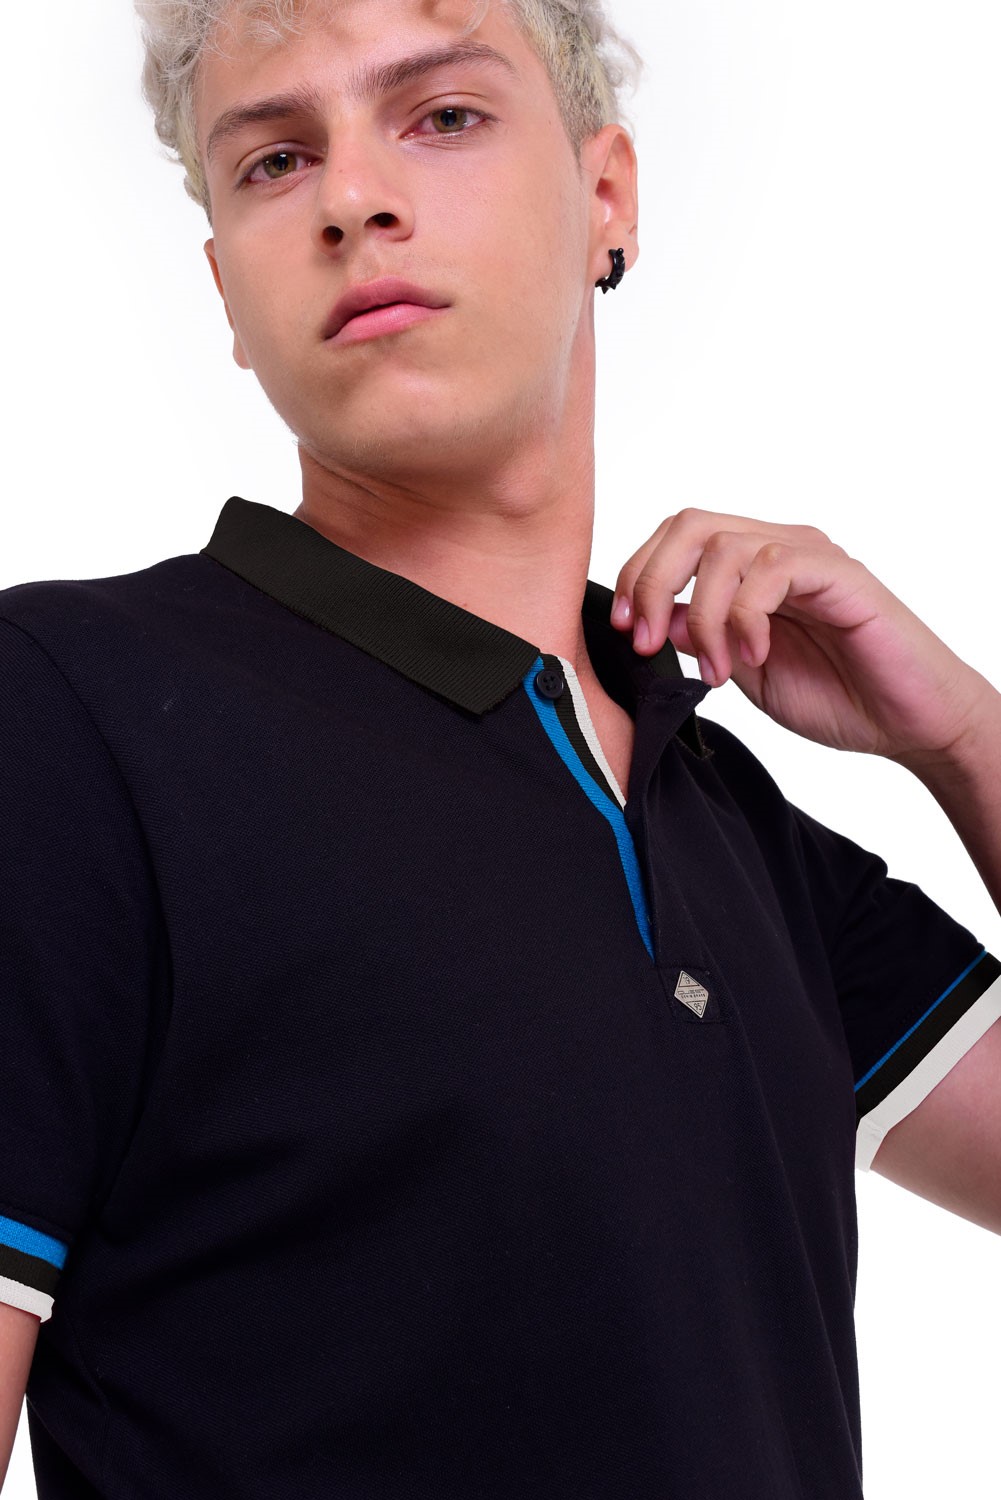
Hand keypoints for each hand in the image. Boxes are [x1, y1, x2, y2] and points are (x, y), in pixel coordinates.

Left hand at [610, 508, 991, 762]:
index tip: (622, 630)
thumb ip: (701, 640)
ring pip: (723, 547)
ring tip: (717, 668)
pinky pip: (771, 569)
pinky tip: (755, 657)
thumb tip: (655, 620)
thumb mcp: (745, 672)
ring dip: (702, 615)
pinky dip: (746, 617)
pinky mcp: (838, 573)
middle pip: (689, 524)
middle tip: (646, 641)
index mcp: (749, 569)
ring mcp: (808, 556)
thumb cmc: (838, 696)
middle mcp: (776, 549)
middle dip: (649, 582)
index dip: (635, 576)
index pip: (676, 538)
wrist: (908, 722)